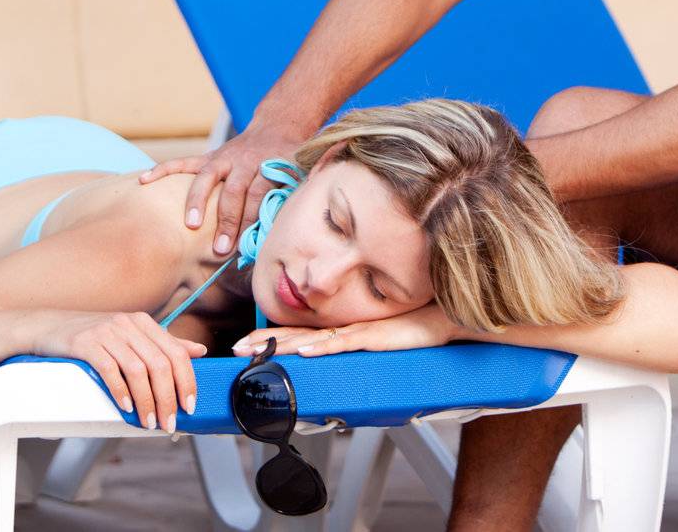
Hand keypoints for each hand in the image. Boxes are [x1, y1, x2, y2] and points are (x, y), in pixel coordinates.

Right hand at [30, 311, 205, 431]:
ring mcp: (107, 332)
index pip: (176, 352)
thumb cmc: (94, 335)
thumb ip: (165, 343)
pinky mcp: (86, 343)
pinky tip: (126, 407)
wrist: (49, 327)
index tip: (189, 406)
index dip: (186, 381)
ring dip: (147, 401)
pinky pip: (110, 370)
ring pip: (137, 370)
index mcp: (144, 322)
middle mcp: (128, 324)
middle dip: (168, 398)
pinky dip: (121, 391)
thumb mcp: (132, 335)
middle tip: (169, 422)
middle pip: (160, 364)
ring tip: (149, 422)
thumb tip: (200, 351)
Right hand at [139, 121, 307, 255]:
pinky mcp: (209, 156)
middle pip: (234, 190)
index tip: (245, 247)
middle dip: (227, 220)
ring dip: (198, 200)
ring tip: (191, 224)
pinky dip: (163, 170)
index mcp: (269, 167)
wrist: (277, 129)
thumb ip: (286, 199)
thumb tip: (276, 234)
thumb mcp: (298, 176)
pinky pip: (183, 162)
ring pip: (207, 176)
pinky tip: (144, 180)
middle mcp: (244, 161)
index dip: (251, 220)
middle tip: (221, 248)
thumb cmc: (287, 163)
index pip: (258, 195)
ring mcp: (224, 157)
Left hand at [232, 305, 457, 357]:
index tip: (244, 343)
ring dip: (282, 345)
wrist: (442, 318)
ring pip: (312, 338)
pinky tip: (304, 352)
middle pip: (295, 334)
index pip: (297, 332)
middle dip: (263, 341)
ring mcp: (356, 331)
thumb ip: (354, 347)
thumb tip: (332, 359)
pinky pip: (343, 343)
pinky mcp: (373, 336)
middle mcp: (342, 328)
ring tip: (256, 350)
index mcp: (340, 329)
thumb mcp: (375, 341)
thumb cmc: (413, 329)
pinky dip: (322, 347)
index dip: (269, 337)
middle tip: (235, 347)